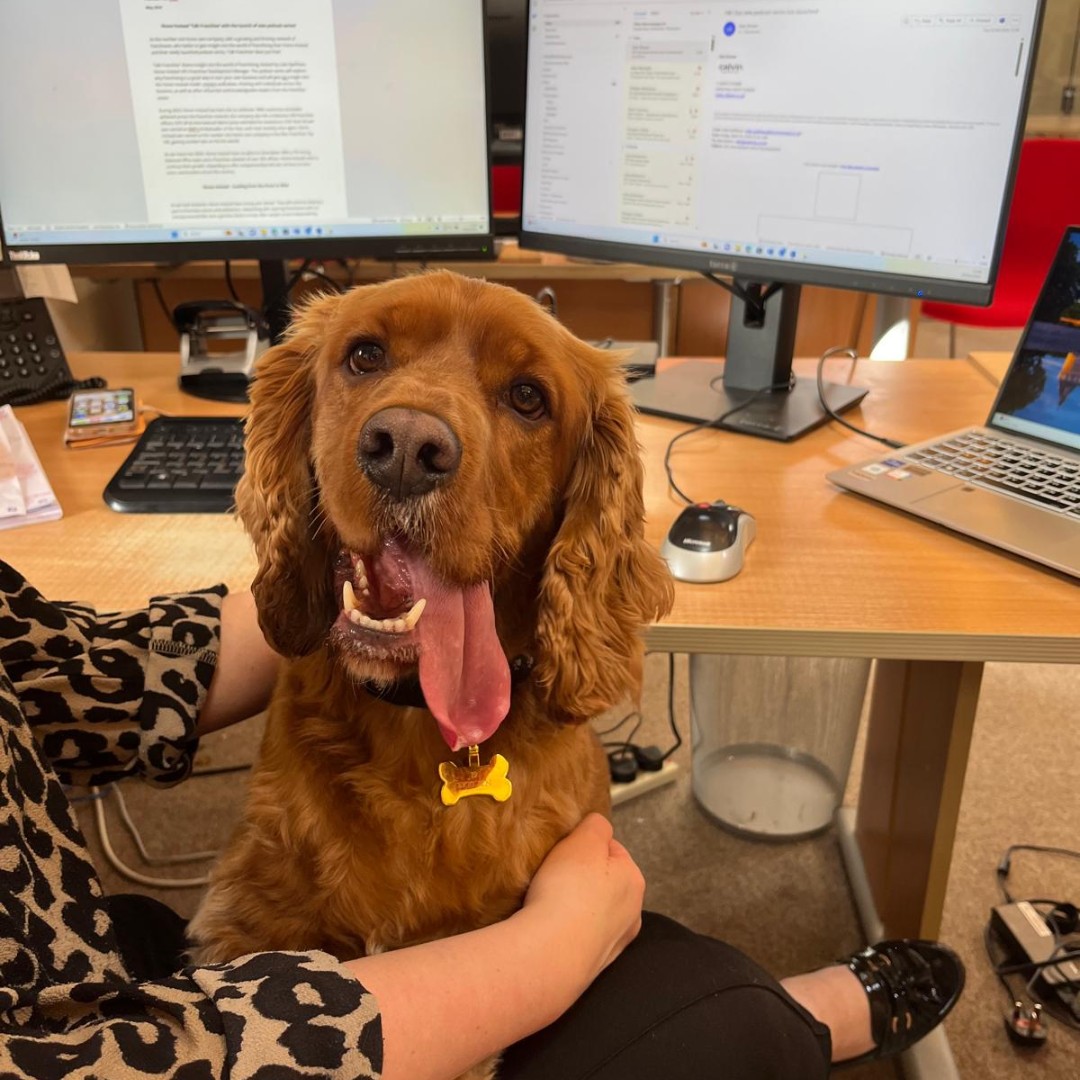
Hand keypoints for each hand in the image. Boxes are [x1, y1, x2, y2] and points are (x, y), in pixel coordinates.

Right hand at [522, 813, 644, 982]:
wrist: (550, 954)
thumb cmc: (567, 892)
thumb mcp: (582, 839)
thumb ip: (596, 825)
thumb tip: (599, 827)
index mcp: (634, 880)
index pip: (612, 850)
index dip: (586, 847)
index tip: (565, 853)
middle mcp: (632, 913)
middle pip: (604, 883)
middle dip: (582, 878)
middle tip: (555, 876)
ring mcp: (614, 943)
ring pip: (592, 912)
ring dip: (575, 906)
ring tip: (549, 903)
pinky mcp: (593, 965)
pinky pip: (579, 937)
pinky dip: (567, 931)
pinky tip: (550, 928)